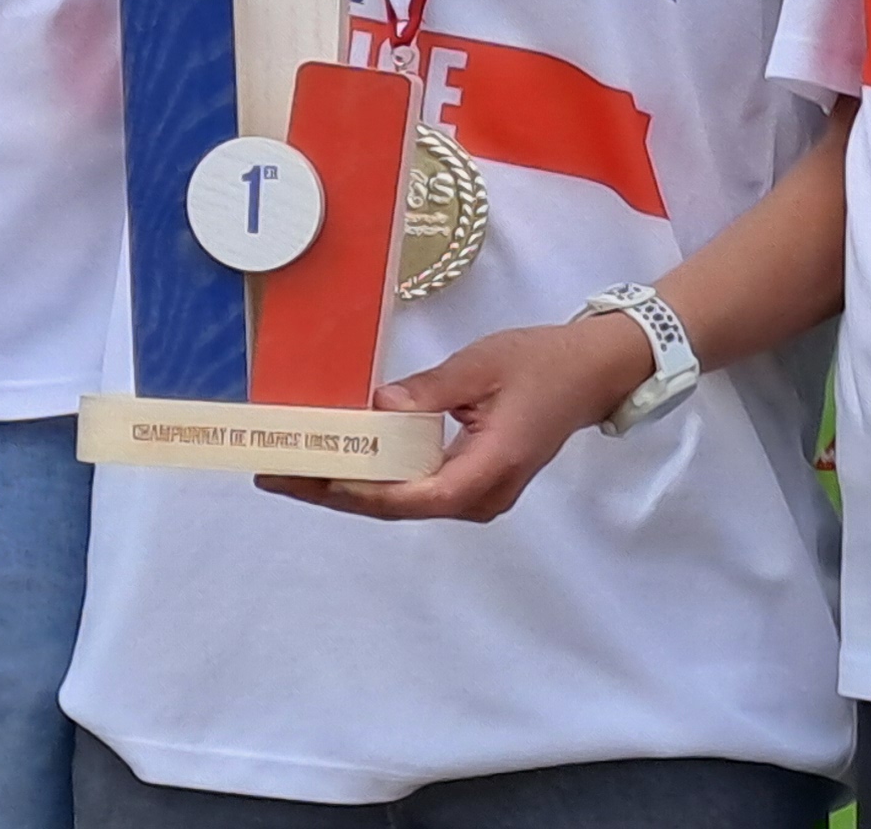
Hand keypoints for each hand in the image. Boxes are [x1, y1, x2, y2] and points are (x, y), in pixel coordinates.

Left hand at [262, 312, 648, 524]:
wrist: (593, 373)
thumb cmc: (542, 364)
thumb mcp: (481, 366)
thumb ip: (428, 391)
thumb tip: (377, 406)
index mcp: (486, 471)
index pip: (408, 497)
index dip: (353, 491)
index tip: (305, 478)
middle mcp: (480, 497)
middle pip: (396, 506)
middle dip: (334, 492)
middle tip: (277, 474)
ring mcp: (478, 495)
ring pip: (402, 501)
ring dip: (350, 486)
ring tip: (296, 469)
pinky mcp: (473, 482)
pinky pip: (416, 488)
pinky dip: (376, 477)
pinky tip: (343, 460)